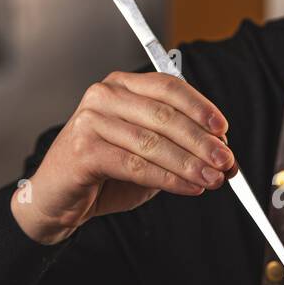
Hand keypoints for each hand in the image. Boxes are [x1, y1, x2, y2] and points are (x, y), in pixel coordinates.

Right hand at [9, 71, 234, 244]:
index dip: (201, 108)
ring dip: (190, 163)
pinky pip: (136, 165)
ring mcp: (90, 121)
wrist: (57, 199)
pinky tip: (188, 187)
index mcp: (122, 85)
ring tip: (213, 180)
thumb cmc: (103, 173)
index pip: (168, 87)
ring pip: (153, 142)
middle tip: (226, 161)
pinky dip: (168, 179)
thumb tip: (223, 151)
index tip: (224, 131)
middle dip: (202, 141)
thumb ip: (180, 146)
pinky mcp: (84, 150)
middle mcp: (104, 96)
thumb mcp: (148, 153)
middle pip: (165, 115)